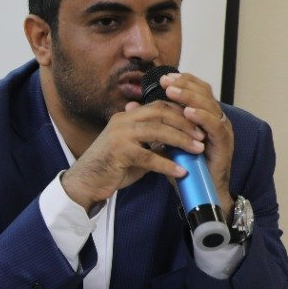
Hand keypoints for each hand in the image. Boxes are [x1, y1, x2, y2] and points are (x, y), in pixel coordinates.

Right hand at [61, 99, 205, 209]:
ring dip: (181, 140)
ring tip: (198, 150)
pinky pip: (149, 157)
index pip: (159, 106)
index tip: (198, 124)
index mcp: (126, 117)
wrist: (85, 182)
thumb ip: (152, 142)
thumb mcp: (134, 149)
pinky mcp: (119, 153)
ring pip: (158, 131)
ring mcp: (120, 136)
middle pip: (161, 113)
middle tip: (202, 135)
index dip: (181, 113)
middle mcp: (122, 121)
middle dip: (185, 123)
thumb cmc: (111, 167)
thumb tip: (178, 142)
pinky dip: (168, 164)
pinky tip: (181, 171)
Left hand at [155, 71, 234, 210]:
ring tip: (172, 92)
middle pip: (204, 93)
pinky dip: (202, 117)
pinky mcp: (224, 144)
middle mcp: (215, 119)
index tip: (163, 77)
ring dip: (190, 97)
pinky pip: (215, 126)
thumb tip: (131, 105)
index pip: (196, 90)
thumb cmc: (185, 166)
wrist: (201, 191)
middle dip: (184, 85)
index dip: (182, 82)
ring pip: (209, 106)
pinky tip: (188, 113)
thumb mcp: (164, 140)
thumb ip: (152, 121)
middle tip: (166, 80)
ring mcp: (222, 130)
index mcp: (203, 115)